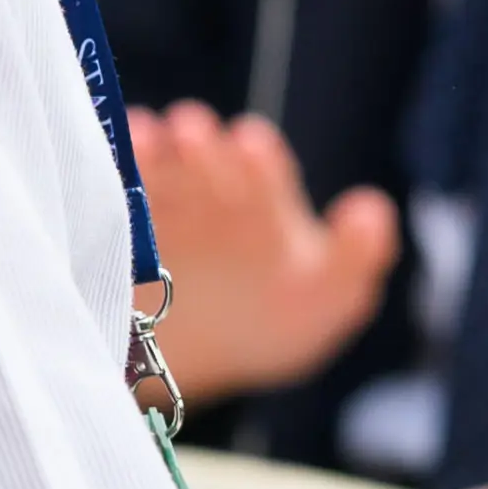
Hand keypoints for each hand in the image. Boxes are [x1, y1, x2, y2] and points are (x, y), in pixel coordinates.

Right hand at [123, 101, 397, 396]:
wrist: (198, 356)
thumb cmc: (274, 318)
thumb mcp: (327, 298)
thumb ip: (355, 258)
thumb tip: (374, 209)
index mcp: (263, 196)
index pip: (261, 170)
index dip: (257, 160)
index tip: (249, 146)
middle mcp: (209, 185)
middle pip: (206, 159)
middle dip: (203, 147)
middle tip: (194, 132)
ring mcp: (159, 203)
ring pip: (158, 170)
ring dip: (156, 154)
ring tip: (155, 140)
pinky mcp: (115, 224)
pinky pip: (114, 194)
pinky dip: (117, 173)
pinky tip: (122, 157)